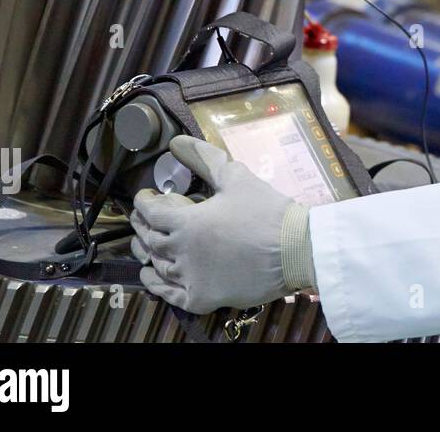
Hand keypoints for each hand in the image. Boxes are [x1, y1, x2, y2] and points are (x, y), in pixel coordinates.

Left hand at [131, 136, 315, 314]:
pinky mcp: (203, 298)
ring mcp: (191, 278)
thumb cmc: (267, 212)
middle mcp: (182, 252)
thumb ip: (204, 158)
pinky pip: (170, 294)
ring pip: (158, 266)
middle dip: (142, 225)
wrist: (296, 249)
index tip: (146, 196)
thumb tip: (176, 142)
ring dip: (148, 253)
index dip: (143, 201)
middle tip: (144, 217)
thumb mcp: (236, 177)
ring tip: (146, 244)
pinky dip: (157, 285)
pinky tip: (151, 276)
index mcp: (187, 221)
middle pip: (150, 239)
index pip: (151, 211)